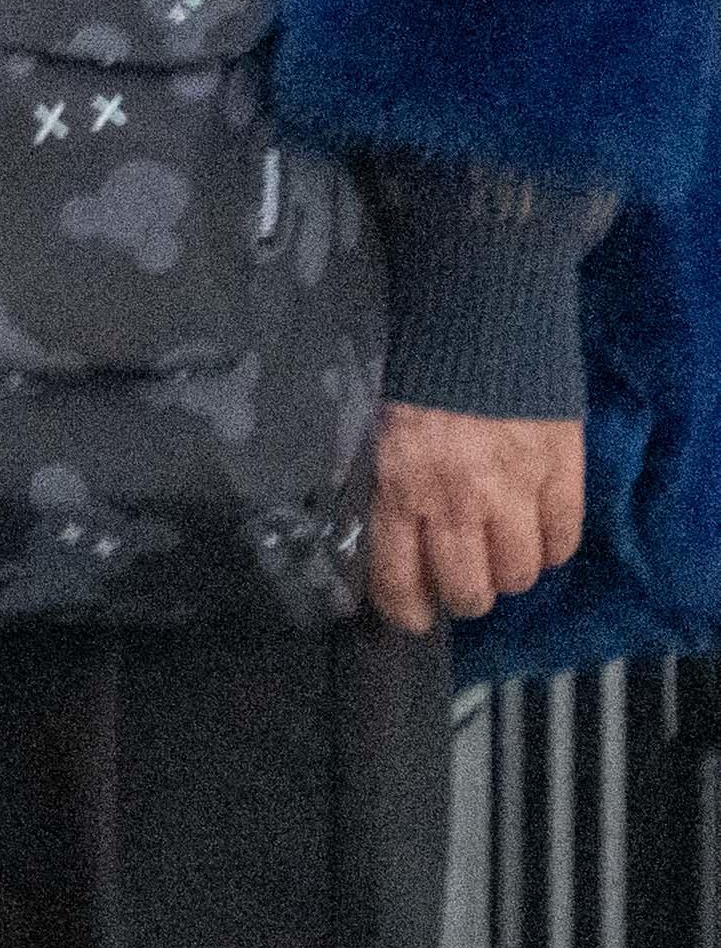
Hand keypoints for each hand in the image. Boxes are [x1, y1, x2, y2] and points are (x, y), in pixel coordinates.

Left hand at [366, 404, 584, 634]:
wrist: (479, 330)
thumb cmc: (422, 387)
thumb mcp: (385, 443)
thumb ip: (395, 498)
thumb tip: (403, 553)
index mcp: (402, 489)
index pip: (399, 578)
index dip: (407, 610)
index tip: (413, 617)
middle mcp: (458, 501)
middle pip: (469, 591)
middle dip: (464, 596)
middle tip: (465, 582)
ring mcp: (515, 491)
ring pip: (519, 575)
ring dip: (509, 573)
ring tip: (501, 553)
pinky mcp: (563, 476)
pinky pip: (562, 542)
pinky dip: (550, 548)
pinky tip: (536, 533)